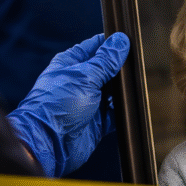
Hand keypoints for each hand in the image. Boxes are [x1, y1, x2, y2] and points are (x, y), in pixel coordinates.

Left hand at [6, 33, 129, 176]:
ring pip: (115, 90)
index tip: (130, 41)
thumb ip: (106, 60)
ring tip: (135, 85)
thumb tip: (121, 41)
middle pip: (109, 68)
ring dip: (124, 90)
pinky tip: (132, 105)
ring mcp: (90, 101)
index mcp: (72, 64)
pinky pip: (118, 112)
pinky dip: (125, 110)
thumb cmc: (56, 106)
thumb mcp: (85, 76)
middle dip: (122, 67)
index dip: (113, 43)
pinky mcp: (98, 121)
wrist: (48, 144)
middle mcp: (81, 81)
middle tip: (137, 64)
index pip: (96, 46)